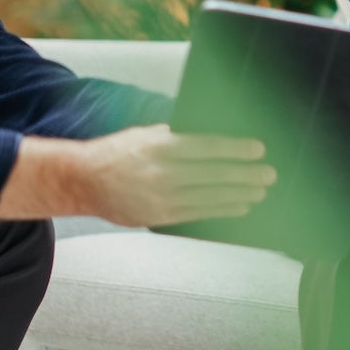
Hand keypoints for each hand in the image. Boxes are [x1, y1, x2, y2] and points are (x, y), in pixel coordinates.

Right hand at [0, 125, 275, 226]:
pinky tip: (240, 206)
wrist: (81, 181)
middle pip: (212, 174)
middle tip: (269, 173)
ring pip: (208, 196)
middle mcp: (161, 172)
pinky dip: (222, 210)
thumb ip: (175, 136)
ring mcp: (160, 196)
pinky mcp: (157, 215)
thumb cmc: (117, 153)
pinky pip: (197, 213)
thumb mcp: (145, 134)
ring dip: (239, 194)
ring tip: (261, 190)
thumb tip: (212, 137)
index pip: (206, 147)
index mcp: (159, 146)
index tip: (258, 148)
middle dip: (245, 174)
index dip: (235, 149)